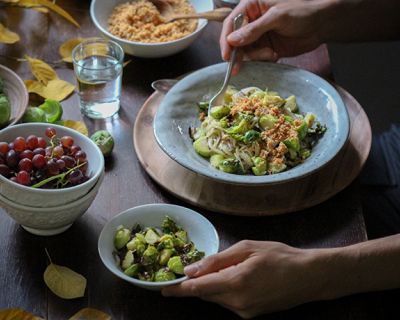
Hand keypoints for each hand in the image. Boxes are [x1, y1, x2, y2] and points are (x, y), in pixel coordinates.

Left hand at [162, 240, 322, 317]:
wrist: (308, 276)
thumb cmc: (279, 256)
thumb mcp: (247, 249)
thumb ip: (217, 261)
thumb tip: (192, 270)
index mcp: (235, 283)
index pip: (197, 290)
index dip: (178, 290)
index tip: (163, 290)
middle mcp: (238, 303)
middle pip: (205, 294)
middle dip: (197, 283)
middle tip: (194, 268)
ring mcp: (245, 312)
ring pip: (216, 299)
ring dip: (212, 286)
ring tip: (226, 268)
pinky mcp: (251, 315)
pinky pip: (228, 303)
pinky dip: (224, 291)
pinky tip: (237, 278)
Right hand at [220, 0, 329, 72]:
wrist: (321, 25)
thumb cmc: (301, 12)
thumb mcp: (276, 17)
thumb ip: (254, 30)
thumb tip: (232, 40)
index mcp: (251, 6)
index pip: (231, 23)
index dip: (226, 39)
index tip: (226, 55)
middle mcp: (252, 22)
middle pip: (235, 40)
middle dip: (238, 53)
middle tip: (236, 66)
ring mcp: (259, 36)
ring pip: (245, 51)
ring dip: (255, 56)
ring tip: (270, 54)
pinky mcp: (266, 48)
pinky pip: (256, 57)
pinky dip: (262, 59)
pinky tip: (274, 55)